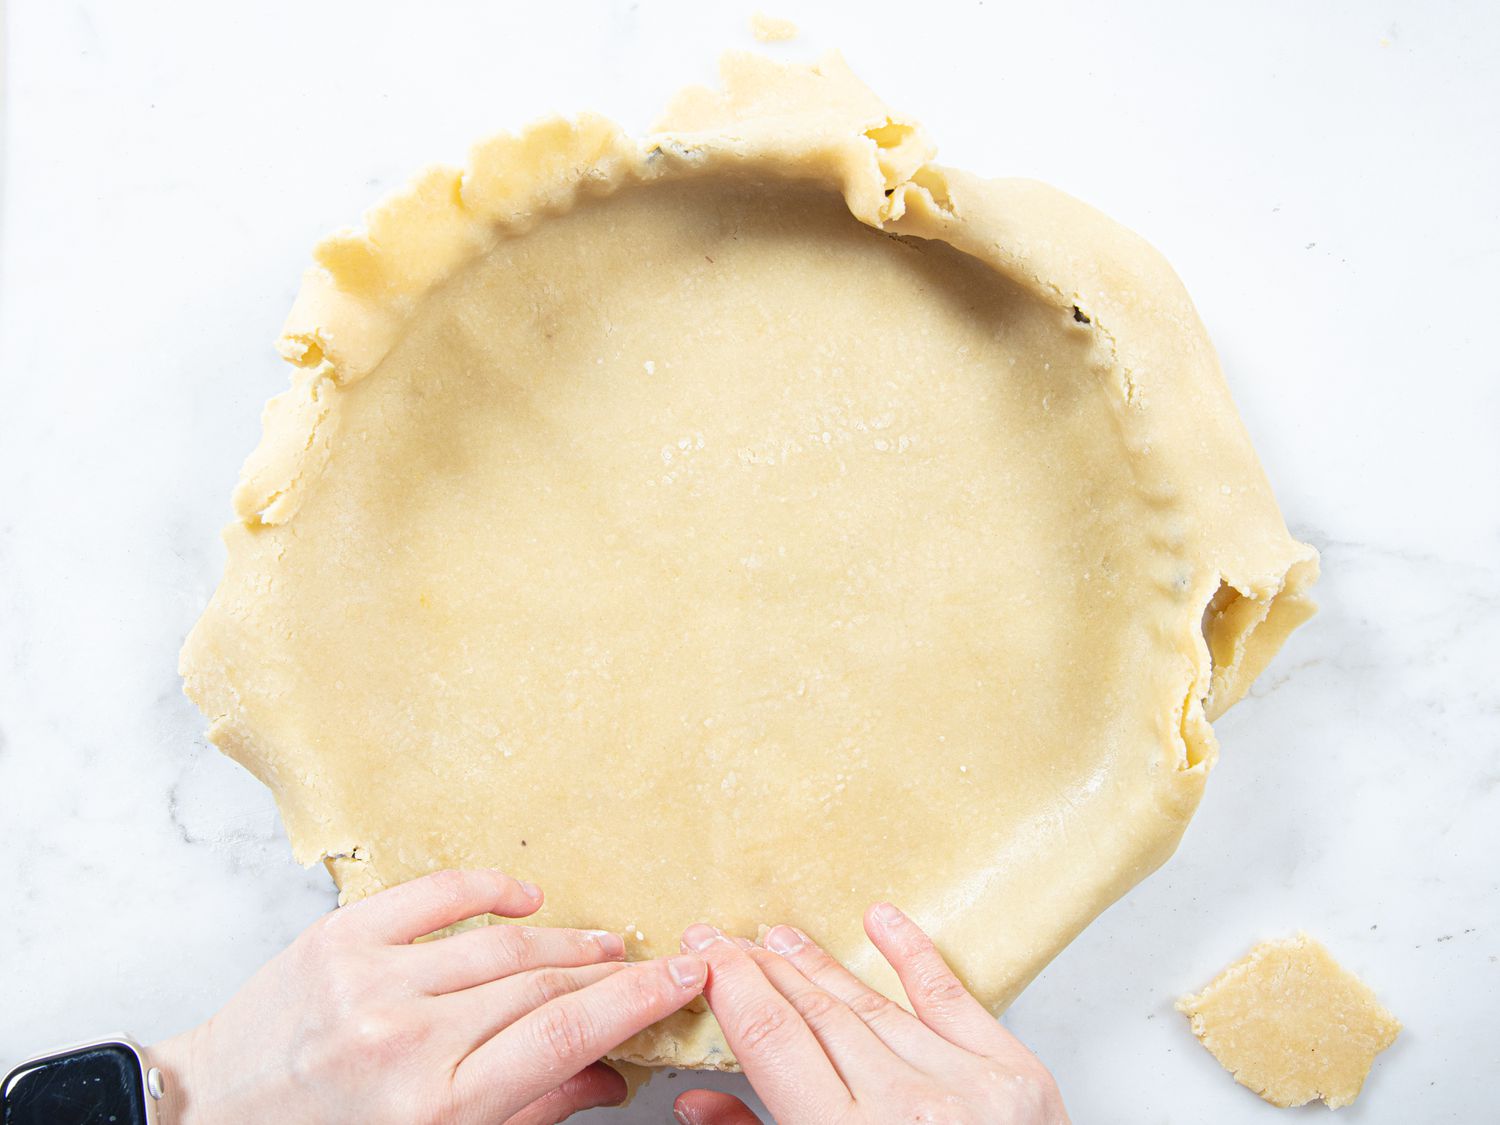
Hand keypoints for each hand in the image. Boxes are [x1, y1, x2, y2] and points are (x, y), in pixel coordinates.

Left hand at [148, 869, 707, 1124]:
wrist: (214, 1118)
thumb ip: (534, 1111)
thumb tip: (614, 1074)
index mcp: (435, 1109)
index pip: (564, 1035)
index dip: (637, 1000)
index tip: (686, 977)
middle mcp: (406, 1041)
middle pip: (542, 985)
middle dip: (610, 972)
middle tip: (652, 963)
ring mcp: (371, 982)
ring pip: (503, 944)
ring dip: (565, 940)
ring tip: (601, 943)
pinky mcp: (340, 937)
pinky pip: (436, 894)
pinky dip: (491, 890)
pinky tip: (526, 897)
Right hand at [672, 903, 1067, 1124]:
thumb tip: (699, 1101)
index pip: (772, 1038)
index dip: (732, 986)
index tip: (706, 955)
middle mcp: (908, 1109)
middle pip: (816, 1013)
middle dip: (764, 969)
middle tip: (728, 940)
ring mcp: (968, 1086)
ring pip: (874, 1004)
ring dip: (821, 965)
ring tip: (785, 938)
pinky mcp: (1016, 1075)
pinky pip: (952, 998)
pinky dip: (914, 954)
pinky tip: (882, 921)